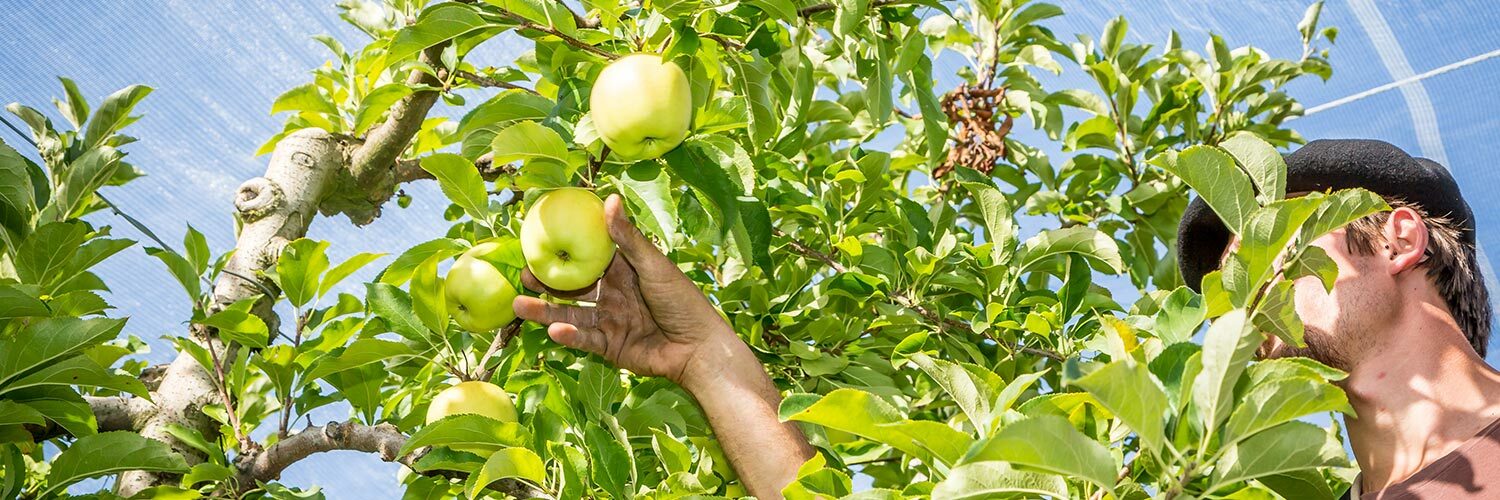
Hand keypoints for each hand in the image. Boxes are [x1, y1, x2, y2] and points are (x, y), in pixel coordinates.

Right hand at [511, 194, 739, 385]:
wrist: (698, 348)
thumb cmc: (682, 301)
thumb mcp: (654, 265)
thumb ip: (628, 238)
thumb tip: (609, 199)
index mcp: (624, 271)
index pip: (588, 257)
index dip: (565, 249)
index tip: (539, 240)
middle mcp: (613, 294)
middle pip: (574, 287)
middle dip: (548, 282)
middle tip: (523, 274)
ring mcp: (610, 321)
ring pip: (572, 314)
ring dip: (546, 311)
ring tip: (520, 304)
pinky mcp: (610, 346)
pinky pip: (585, 339)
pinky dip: (570, 335)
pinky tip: (554, 330)